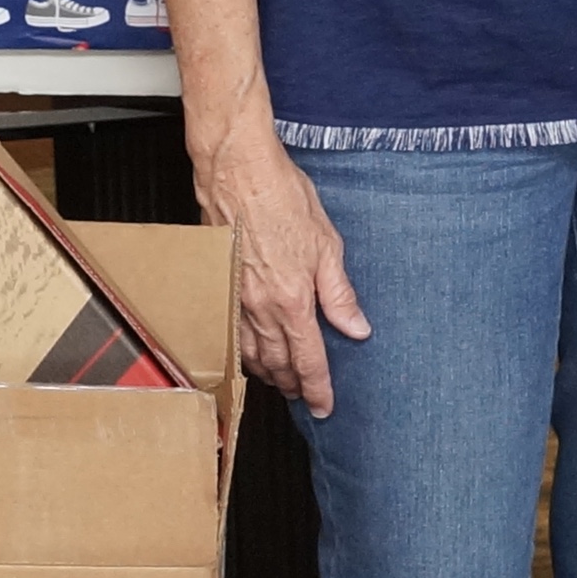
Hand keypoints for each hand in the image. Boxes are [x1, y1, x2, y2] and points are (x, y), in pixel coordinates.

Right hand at [194, 126, 367, 418]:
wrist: (237, 170)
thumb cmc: (281, 196)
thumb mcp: (327, 244)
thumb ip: (339, 293)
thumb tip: (356, 327)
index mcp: (293, 300)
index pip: (309, 360)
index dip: (318, 388)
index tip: (324, 407)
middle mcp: (261, 307)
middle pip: (278, 364)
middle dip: (294, 385)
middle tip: (306, 396)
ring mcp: (236, 298)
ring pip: (252, 354)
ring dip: (269, 373)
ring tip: (283, 381)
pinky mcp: (220, 285)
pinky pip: (232, 333)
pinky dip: (244, 352)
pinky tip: (252, 352)